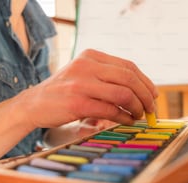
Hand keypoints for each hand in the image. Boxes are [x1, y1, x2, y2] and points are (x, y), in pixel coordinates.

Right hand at [17, 49, 157, 129]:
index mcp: (91, 56)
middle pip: (129, 78)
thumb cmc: (64, 91)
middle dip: (146, 96)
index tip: (153, 94)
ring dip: (137, 107)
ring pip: (123, 94)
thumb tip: (141, 91)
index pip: (128, 66)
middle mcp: (87, 66)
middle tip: (151, 108)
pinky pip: (111, 110)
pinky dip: (124, 117)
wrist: (34, 104)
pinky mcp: (77, 103)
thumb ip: (108, 78)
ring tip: (139, 116)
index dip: (145, 81)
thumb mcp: (84, 75)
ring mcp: (81, 84)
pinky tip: (127, 121)